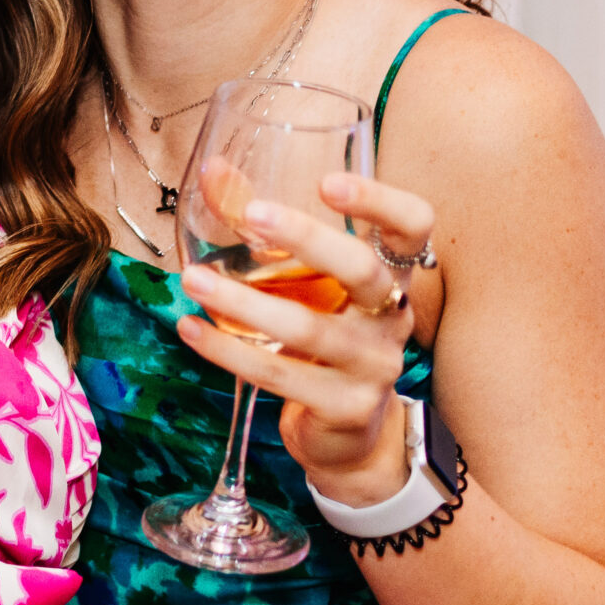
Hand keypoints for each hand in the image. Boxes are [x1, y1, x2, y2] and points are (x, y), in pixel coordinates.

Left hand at [175, 171, 437, 506]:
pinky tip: (191, 328)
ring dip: (243, 302)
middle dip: (306, 238)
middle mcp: (393, 315)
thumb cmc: (321, 337)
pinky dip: (229, 352)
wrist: (344, 434)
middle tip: (250, 215)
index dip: (381, 201)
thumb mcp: (305, 284)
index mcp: (390, 276)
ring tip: (192, 280)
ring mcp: (374, 364)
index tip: (327, 182)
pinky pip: (281, 374)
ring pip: (310, 328)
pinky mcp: (346, 406)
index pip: (412, 227)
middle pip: (362, 269)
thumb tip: (213, 170)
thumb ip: (262, 226)